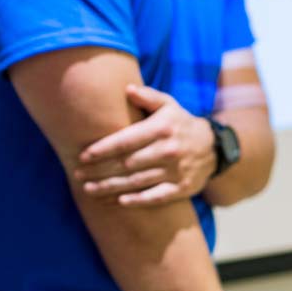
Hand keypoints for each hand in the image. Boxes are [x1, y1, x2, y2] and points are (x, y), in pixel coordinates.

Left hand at [74, 84, 215, 206]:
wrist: (213, 147)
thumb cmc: (180, 124)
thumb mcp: (168, 105)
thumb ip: (148, 97)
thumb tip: (127, 88)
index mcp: (161, 129)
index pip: (126, 140)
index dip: (103, 149)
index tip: (83, 156)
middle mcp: (168, 150)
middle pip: (127, 164)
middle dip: (100, 170)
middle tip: (78, 175)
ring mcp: (175, 171)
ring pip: (137, 182)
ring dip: (111, 187)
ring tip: (89, 190)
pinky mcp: (181, 188)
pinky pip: (156, 197)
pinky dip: (138, 200)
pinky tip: (119, 202)